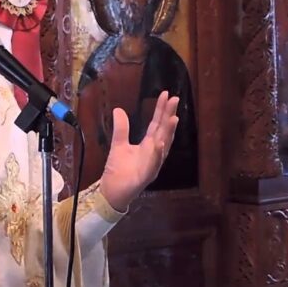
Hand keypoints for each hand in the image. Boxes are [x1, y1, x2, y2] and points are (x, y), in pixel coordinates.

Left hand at [99, 91, 179, 211]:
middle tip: (175, 99)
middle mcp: (154, 153)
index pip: (157, 124)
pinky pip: (153, 164)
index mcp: (148, 145)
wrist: (112, 192)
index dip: (161, 110)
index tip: (166, 95)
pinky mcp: (146, 176)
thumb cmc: (118, 170)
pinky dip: (157, 154)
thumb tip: (119, 109)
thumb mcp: (118, 145)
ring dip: (168, 133)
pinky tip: (159, 143)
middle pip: (163, 131)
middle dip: (169, 116)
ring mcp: (152, 164)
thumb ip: (121, 128)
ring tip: (173, 118)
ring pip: (163, 147)